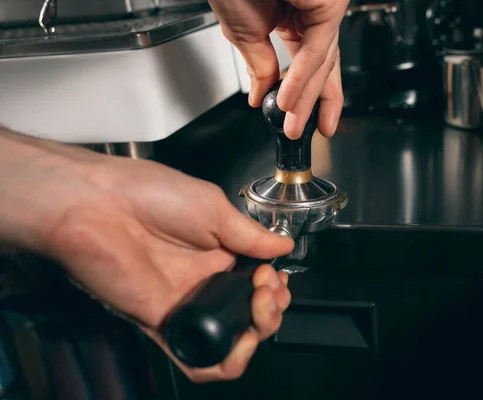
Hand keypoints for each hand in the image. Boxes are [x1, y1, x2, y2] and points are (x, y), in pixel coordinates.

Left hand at [0, 131, 294, 381]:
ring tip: (260, 310)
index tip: (274, 274)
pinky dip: (224, 362)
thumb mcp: (215, 207)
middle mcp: (203, 281)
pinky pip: (196, 357)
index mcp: (218, 252)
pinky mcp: (164, 323)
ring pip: (228, 340)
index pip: (257, 282)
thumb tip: (283, 246)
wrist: (100, 204)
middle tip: (269, 288)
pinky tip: (240, 341)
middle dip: (272, 306)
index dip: (275, 285)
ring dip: (257, 333)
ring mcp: (185, 304)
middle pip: (250, 312)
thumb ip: (251, 235)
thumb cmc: (148, 193)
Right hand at [209, 0, 348, 138]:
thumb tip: (262, 95)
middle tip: (305, 131)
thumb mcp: (244, 31)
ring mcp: (324, 6)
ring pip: (320, 62)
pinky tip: (288, 99)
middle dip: (315, 103)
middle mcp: (313, 12)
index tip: (295, 120)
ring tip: (291, 123)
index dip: (304, 95)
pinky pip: (317, 49)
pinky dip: (301, 77)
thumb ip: (260, 65)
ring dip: (305, 97)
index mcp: (295, 17)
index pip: (308, 63)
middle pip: (323, 65)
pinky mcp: (329, 4)